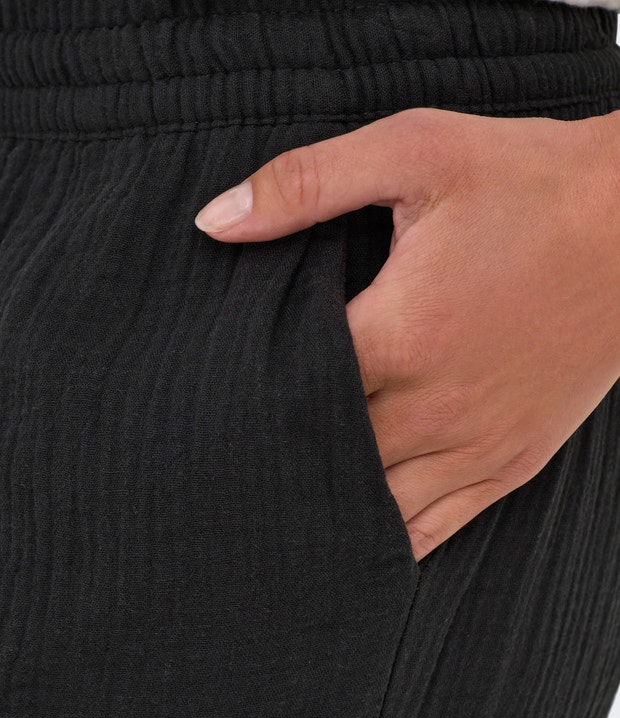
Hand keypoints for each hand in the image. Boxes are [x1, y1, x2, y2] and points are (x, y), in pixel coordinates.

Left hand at [193, 107, 619, 561]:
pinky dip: (387, 543)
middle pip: (322, 462)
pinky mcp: (508, 464)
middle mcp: (433, 408)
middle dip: (276, 461)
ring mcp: (475, 447)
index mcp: (399, 335)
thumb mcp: (417, 151)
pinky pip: (434, 530)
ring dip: (324, 510)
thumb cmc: (531, 185)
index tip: (207, 406)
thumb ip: (307, 185)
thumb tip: (215, 219)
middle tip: (224, 470)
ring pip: (372, 511)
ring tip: (278, 512)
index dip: (240, 405)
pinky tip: (350, 545)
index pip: (287, 395)